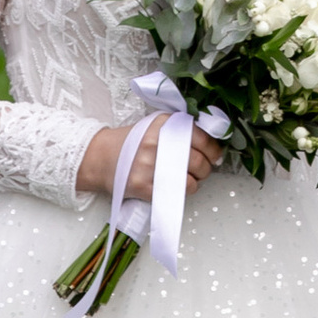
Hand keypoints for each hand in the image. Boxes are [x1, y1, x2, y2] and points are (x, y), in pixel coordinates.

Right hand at [77, 115, 219, 198]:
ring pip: (192, 180)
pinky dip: (182, 191)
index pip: (202, 138)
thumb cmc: (132, 143)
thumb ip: (181, 130)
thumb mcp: (156, 126)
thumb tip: (212, 146)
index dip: (214, 150)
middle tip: (202, 169)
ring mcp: (150, 165)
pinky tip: (174, 185)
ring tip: (187, 177)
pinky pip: (178, 193)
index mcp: (164, 124)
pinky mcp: (144, 186)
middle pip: (199, 161)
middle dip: (206, 168)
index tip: (216, 156)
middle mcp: (157, 142)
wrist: (101, 157)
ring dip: (195, 182)